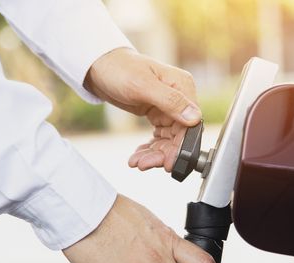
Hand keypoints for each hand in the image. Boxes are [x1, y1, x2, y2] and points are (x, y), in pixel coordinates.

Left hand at [85, 48, 200, 171]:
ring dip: (154, 154)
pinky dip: (149, 148)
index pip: (190, 123)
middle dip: (163, 153)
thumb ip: (170, 101)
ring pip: (168, 139)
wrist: (99, 66)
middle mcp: (179, 97)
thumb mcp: (143, 85)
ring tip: (137, 161)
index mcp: (182, 86)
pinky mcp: (157, 113)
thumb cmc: (119, 68)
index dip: (180, 146)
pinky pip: (159, 137)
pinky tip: (138, 154)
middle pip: (179, 135)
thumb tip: (194, 117)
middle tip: (145, 164)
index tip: (169, 163)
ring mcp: (168, 107)